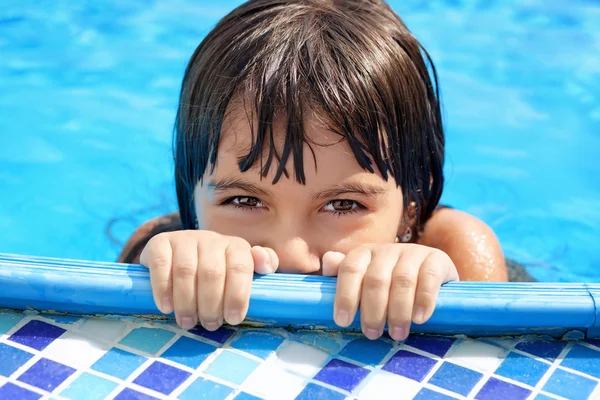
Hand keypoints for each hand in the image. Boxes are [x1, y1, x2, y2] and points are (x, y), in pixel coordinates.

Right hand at [140, 230, 277, 329]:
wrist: (179, 254)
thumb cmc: (219, 270)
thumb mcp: (243, 269)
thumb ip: (263, 264)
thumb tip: (266, 263)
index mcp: (235, 246)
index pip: (240, 267)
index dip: (237, 295)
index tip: (233, 319)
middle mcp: (210, 239)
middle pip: (212, 273)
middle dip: (211, 304)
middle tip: (209, 325)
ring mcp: (184, 239)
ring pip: (186, 271)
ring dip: (187, 302)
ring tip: (187, 322)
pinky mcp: (160, 243)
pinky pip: (161, 264)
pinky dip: (163, 289)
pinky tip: (166, 307)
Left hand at [322, 243, 458, 340]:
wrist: (432, 275)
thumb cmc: (389, 283)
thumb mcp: (364, 280)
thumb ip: (342, 275)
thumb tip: (328, 261)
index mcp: (365, 253)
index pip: (350, 269)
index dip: (345, 295)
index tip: (343, 321)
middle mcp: (387, 249)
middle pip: (376, 279)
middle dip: (372, 310)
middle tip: (372, 334)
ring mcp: (413, 252)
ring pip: (402, 280)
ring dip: (398, 311)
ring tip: (397, 334)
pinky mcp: (436, 258)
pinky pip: (429, 277)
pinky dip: (424, 300)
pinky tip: (419, 318)